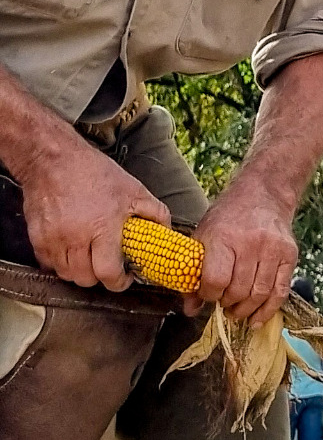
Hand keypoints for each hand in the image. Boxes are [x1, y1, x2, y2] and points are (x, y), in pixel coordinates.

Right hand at [17, 127, 173, 292]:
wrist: (52, 158)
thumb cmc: (93, 172)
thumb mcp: (133, 189)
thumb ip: (155, 212)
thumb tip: (168, 232)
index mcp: (102, 227)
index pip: (108, 274)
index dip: (119, 282)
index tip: (124, 277)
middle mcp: (75, 237)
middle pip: (86, 279)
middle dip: (100, 277)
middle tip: (106, 266)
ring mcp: (53, 239)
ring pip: (66, 275)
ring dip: (79, 271)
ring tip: (88, 258)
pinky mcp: (36, 237)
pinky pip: (48, 264)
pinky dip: (59, 263)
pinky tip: (70, 250)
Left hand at [186, 171, 297, 324]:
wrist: (263, 195)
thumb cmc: (229, 217)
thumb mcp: (204, 237)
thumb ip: (194, 273)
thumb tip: (190, 309)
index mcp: (223, 237)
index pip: (215, 280)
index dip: (209, 294)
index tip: (208, 294)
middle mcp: (250, 243)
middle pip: (238, 291)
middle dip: (227, 304)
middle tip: (223, 303)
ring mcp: (272, 250)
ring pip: (259, 295)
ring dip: (245, 310)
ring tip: (236, 311)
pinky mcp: (289, 256)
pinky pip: (280, 292)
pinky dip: (268, 310)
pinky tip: (256, 319)